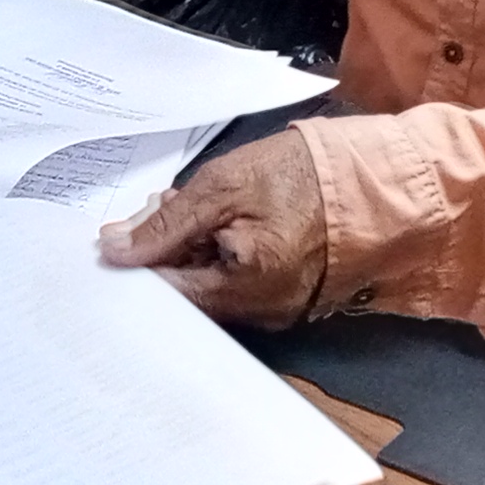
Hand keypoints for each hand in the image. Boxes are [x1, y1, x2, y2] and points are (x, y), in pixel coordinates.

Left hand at [98, 127, 329, 326]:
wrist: (370, 175)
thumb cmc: (300, 173)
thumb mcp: (223, 185)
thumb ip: (166, 223)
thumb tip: (115, 249)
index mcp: (248, 285)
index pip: (169, 294)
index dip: (139, 266)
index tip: (118, 240)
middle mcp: (263, 311)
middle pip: (188, 296)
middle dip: (166, 254)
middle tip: (162, 210)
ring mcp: (278, 311)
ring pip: (209, 292)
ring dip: (190, 255)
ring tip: (195, 211)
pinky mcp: (287, 301)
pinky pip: (236, 289)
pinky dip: (217, 261)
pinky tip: (219, 227)